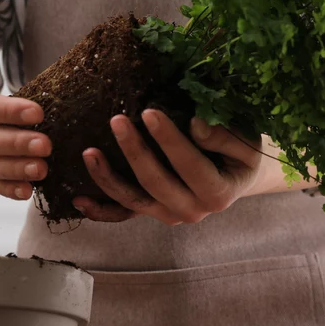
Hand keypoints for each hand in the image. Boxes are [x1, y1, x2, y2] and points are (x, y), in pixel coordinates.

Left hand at [74, 110, 263, 224]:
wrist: (237, 174)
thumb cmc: (242, 152)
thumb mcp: (246, 142)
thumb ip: (224, 136)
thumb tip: (195, 127)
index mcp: (218, 193)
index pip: (189, 165)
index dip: (169, 140)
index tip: (150, 111)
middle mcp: (192, 210)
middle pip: (155, 183)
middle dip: (134, 151)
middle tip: (116, 119)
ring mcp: (169, 214)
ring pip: (133, 201)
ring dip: (108, 178)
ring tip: (89, 152)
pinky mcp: (152, 212)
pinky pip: (123, 214)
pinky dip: (99, 210)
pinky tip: (78, 198)